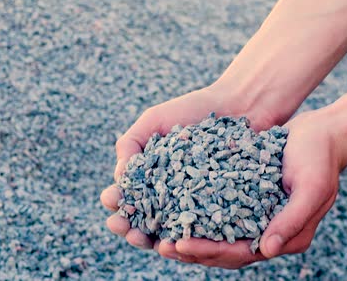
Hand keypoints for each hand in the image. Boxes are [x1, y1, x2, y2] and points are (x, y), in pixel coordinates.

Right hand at [99, 84, 278, 260]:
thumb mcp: (153, 122)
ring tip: (144, 238)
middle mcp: (169, 196)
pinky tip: (179, 240)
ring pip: (170, 231)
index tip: (110, 199)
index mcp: (149, 178)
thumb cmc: (190, 111)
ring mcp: (194, 205)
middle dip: (128, 227)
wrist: (236, 106)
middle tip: (121, 226)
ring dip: (153, 240)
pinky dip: (189, 239)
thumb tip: (119, 178)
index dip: (116, 202)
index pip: (127, 197)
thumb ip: (130, 145)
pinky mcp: (218, 209)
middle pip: (144, 221)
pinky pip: (202, 229)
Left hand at [163, 110, 346, 267]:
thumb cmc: (321, 158)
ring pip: (217, 233)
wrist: (325, 132)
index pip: (240, 253)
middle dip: (190, 249)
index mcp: (286, 237)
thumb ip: (292, 220)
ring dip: (189, 233)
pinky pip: (219, 209)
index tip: (179, 243)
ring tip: (159, 230)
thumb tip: (267, 251)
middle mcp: (269, 231)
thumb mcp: (312, 188)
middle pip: (223, 250)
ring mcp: (258, 215)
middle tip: (159, 244)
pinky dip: (197, 211)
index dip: (209, 250)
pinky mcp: (249, 196)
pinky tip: (174, 204)